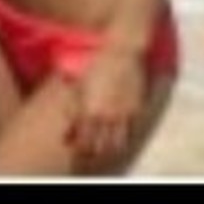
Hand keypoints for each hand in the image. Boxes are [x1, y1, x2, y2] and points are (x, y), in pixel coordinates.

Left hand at [67, 47, 145, 167]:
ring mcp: (122, 115)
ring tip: (104, 147)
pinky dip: (124, 137)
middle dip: (92, 152)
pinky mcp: (136, 110)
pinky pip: (130, 132)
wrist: (121, 52)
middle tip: (88, 151)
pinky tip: (119, 136)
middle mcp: (105, 116)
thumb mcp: (79, 81)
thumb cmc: (97, 63)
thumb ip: (72, 101)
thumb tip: (67, 119)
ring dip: (109, 148)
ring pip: (116, 144)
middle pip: (98, 147)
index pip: (82, 140)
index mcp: (88, 110)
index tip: (75, 147)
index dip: (78, 147)